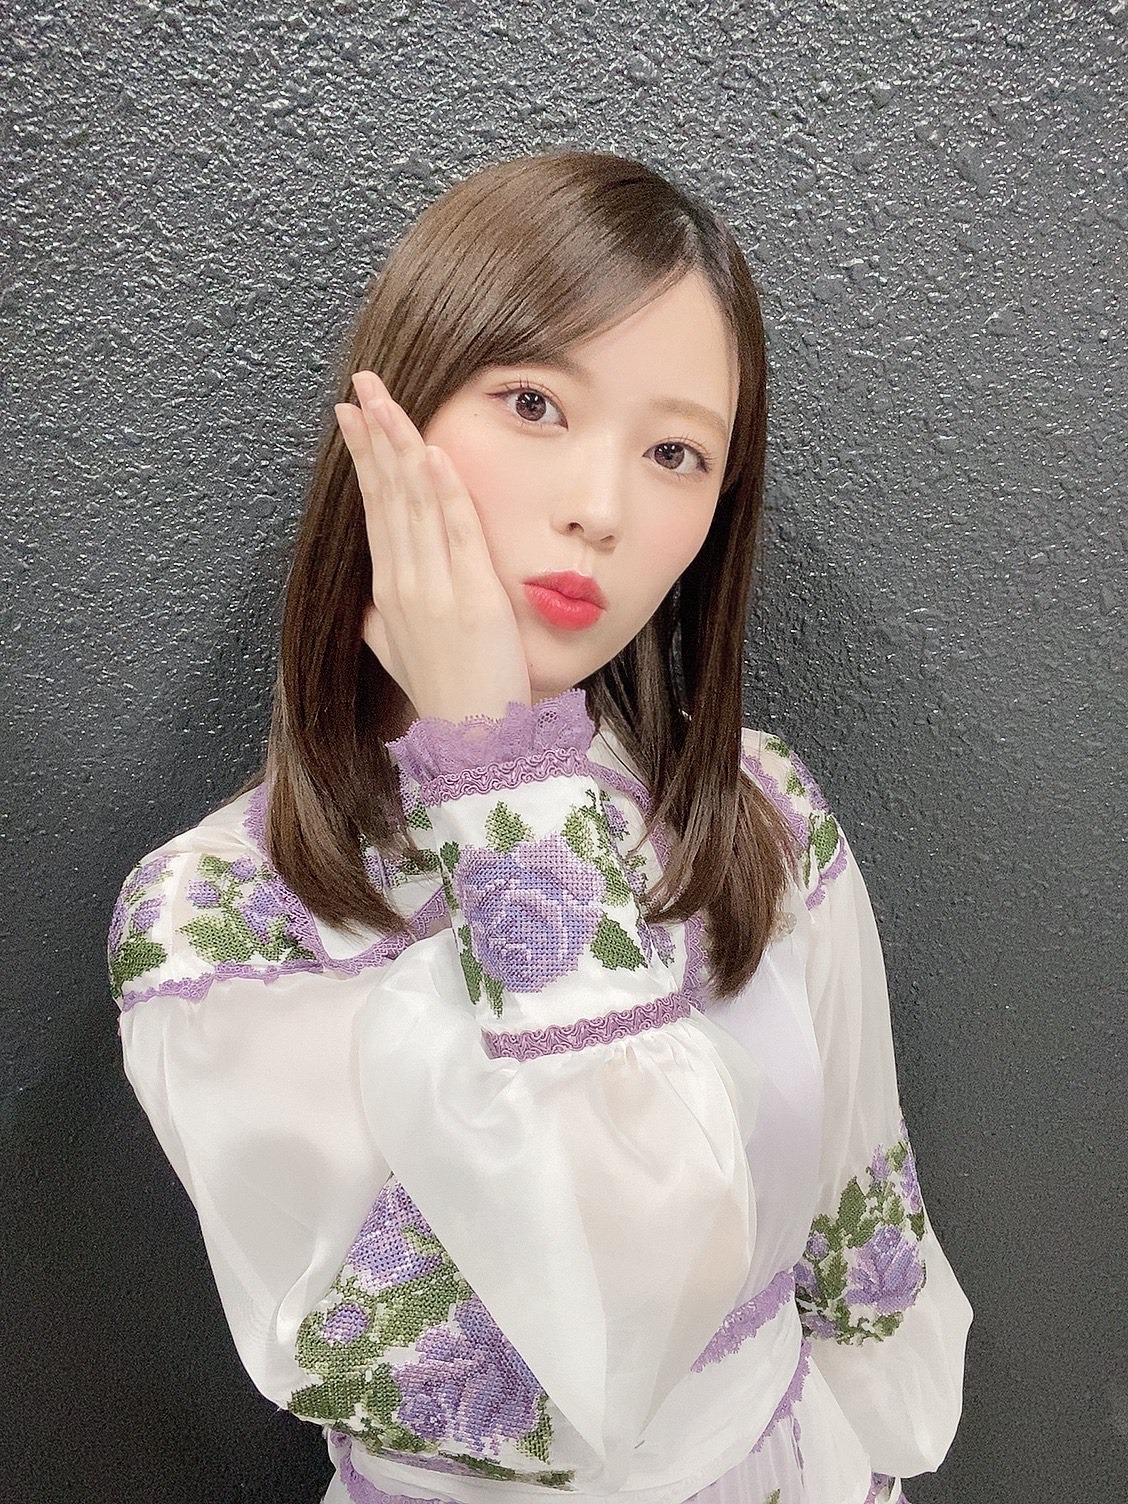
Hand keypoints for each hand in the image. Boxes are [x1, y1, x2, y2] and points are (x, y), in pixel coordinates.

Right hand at [335, 370, 531, 727]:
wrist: (470, 741)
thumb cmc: (442, 695)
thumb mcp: (397, 654)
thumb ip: (382, 620)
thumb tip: (370, 602)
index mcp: (388, 590)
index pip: (373, 508)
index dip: (364, 458)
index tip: (352, 415)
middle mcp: (403, 584)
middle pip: (386, 495)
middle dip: (374, 434)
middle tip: (363, 385)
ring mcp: (435, 590)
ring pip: (414, 504)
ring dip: (401, 446)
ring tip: (388, 400)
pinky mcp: (472, 599)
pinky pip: (455, 535)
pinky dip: (444, 493)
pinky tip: (430, 454)